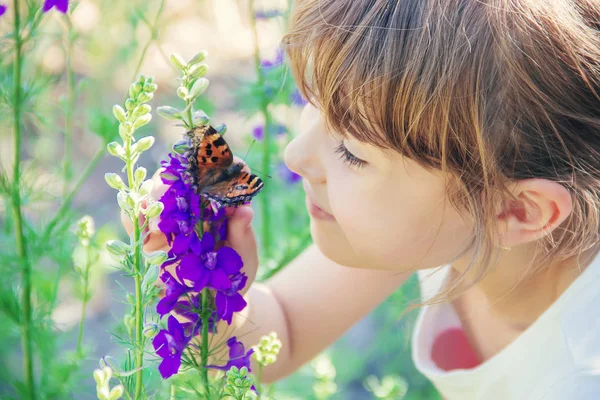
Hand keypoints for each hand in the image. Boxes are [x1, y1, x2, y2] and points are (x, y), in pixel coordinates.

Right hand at [120, 169, 259, 292]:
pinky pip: (133, 217)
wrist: (213, 303)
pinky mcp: (150, 233)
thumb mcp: (244, 255)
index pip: (217, 169)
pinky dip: (132, 215)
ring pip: (152, 191)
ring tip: (157, 221)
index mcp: (221, 199)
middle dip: (173, 181)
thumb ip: (242, 234)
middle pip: (178, 175)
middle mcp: (193, 200)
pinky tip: (143, 229)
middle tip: (172, 199)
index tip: (211, 167)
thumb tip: (245, 211)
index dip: (215, 161)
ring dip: (150, 198)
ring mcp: (170, 215)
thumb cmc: (234, 274)